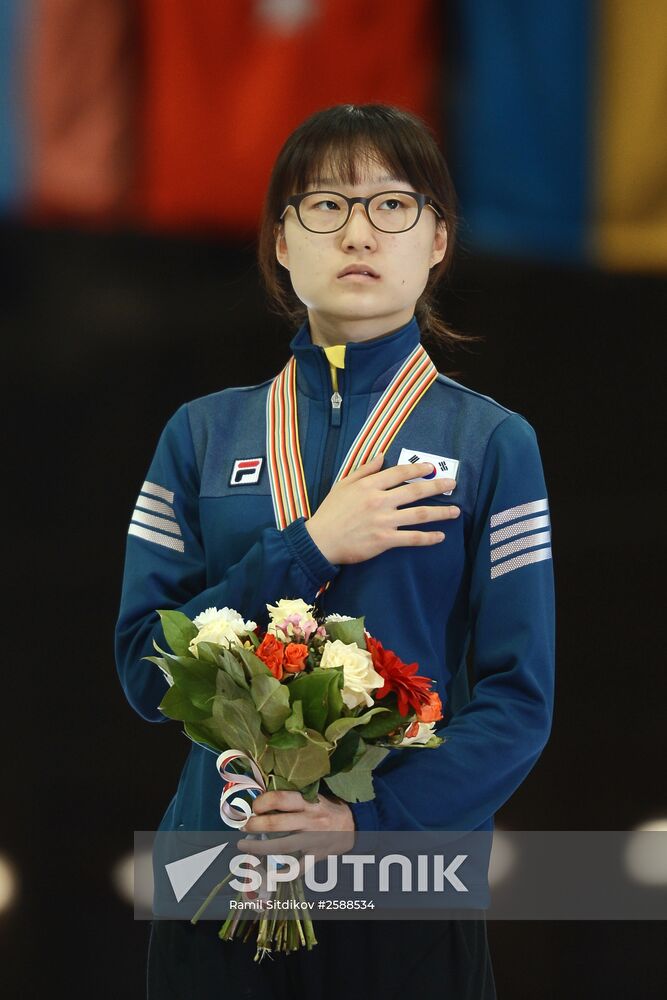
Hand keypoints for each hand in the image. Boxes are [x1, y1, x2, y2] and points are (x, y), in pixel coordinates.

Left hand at [237, 790, 355, 872]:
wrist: (355, 825)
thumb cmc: (329, 806)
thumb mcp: (315, 795)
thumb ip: (294, 797)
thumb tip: (263, 797)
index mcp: (309, 802)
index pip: (282, 798)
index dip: (263, 801)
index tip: (253, 806)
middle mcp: (310, 820)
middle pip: (277, 824)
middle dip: (255, 826)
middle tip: (244, 826)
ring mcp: (313, 841)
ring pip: (282, 847)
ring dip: (259, 848)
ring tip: (243, 847)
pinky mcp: (316, 857)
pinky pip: (298, 869)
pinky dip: (282, 874)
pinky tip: (268, 874)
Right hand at [305, 454, 458, 563]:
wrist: (320, 540)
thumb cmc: (331, 512)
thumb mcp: (343, 485)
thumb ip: (364, 470)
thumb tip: (382, 456)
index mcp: (369, 485)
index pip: (399, 473)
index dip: (418, 469)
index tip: (431, 468)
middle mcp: (380, 501)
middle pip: (415, 492)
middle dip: (437, 487)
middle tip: (452, 484)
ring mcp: (384, 521)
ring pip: (419, 515)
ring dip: (440, 513)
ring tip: (455, 512)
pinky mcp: (385, 540)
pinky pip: (412, 538)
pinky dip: (428, 538)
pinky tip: (440, 537)